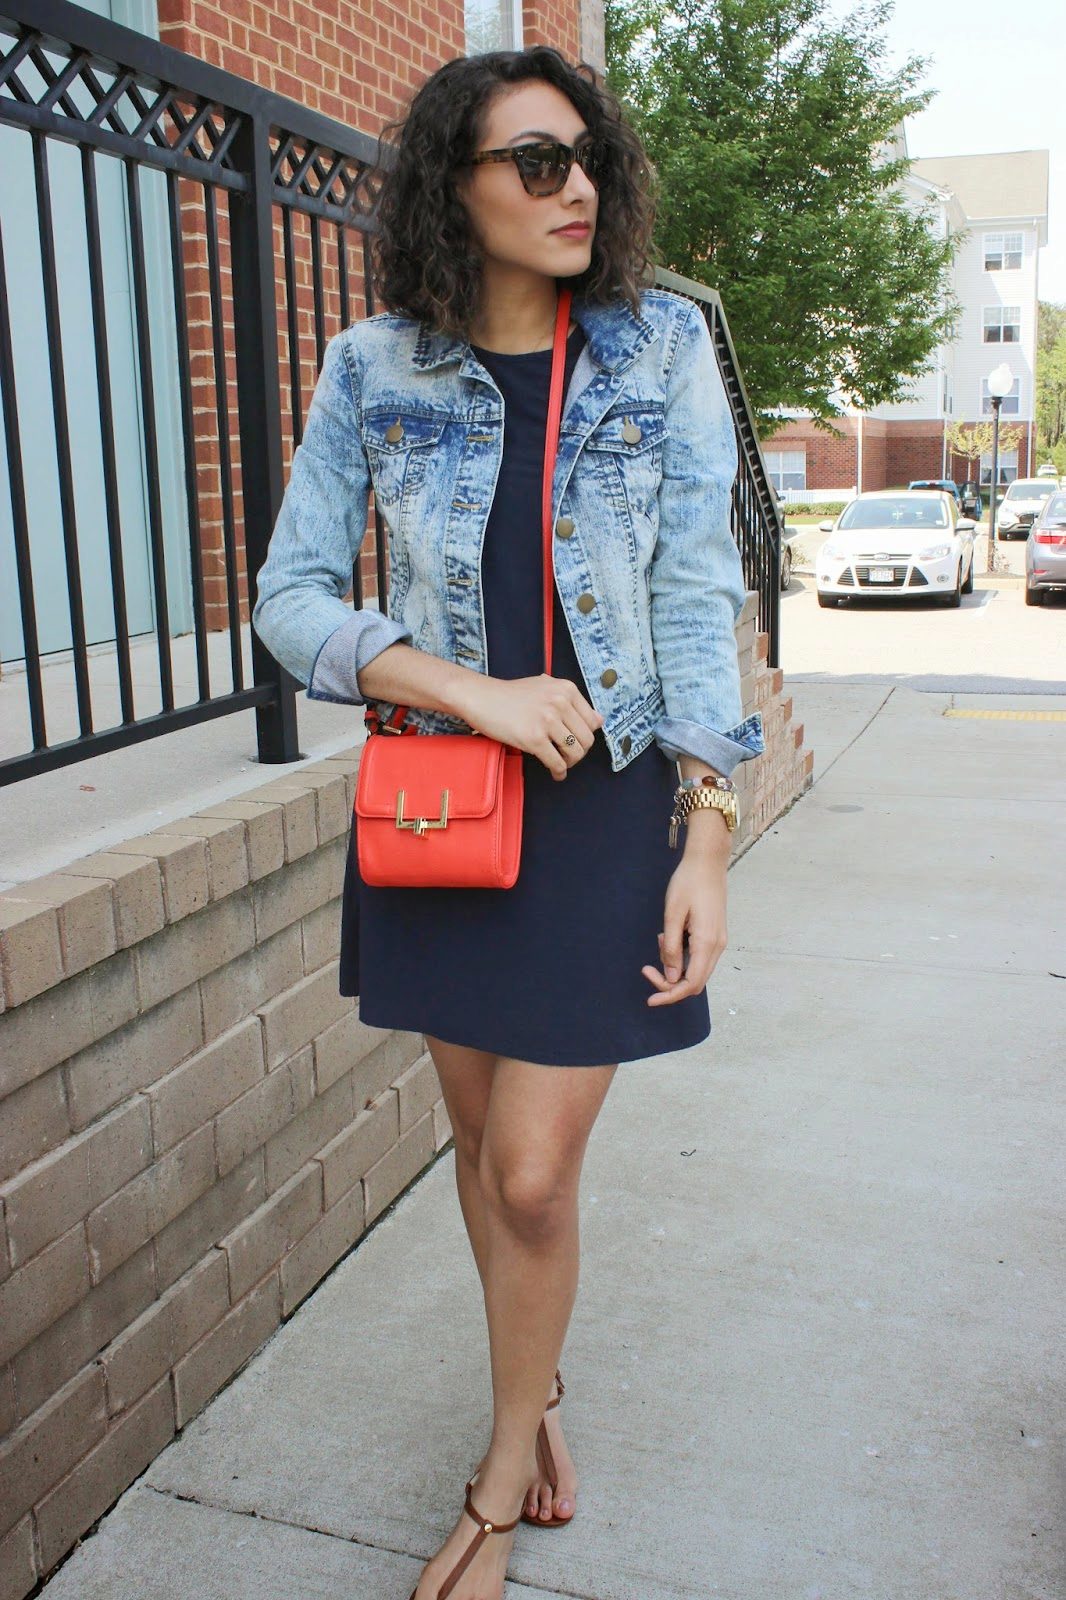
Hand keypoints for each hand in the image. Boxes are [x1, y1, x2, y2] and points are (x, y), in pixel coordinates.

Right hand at [457, 673, 603, 779]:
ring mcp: (547, 720)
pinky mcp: (534, 738)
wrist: (481, 697)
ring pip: (575, 753)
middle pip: (587, 739)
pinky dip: (559, 772)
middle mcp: (560, 702)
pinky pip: (557, 762)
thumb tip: (599, 721)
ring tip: (560, 763)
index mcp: (566, 689)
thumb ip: (571, 701)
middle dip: (579, 752)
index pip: (593, 721)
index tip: (575, 742)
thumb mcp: (545, 687)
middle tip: (567, 756)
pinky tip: (555, 773)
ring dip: (570, 763)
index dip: (585, 736)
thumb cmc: (510, 695)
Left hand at [642, 852, 727, 1004]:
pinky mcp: (716, 935)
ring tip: (660, 939)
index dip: (669, 995)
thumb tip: (671, 977)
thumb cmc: (688, 883)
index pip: (690, 984)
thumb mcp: (672, 915)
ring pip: (697, 970)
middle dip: (670, 983)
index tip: (649, 998)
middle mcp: (717, 946)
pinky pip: (699, 956)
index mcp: (706, 943)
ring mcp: (719, 941)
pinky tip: (670, 935)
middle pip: (695, 982)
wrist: (707, 862)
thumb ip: (672, 948)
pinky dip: (683, 955)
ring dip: (676, 965)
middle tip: (648, 968)